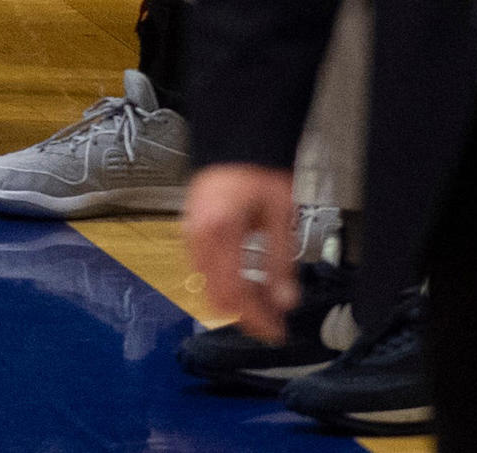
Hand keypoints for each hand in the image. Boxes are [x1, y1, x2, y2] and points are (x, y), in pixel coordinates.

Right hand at [182, 164, 303, 342]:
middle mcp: (199, 236)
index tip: (276, 332)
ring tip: (263, 305)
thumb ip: (281, 261)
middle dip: (245, 316)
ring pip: (207, 286)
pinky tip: (245, 283)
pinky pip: (203, 270)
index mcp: (221, 232)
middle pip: (217, 296)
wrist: (235, 144)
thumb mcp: (280, 216)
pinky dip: (224, 284)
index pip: (235, 293)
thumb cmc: (257, 171)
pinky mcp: (191, 231)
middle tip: (271, 325)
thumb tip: (285, 300)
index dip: (256, 319)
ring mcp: (191, 234)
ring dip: (235, 302)